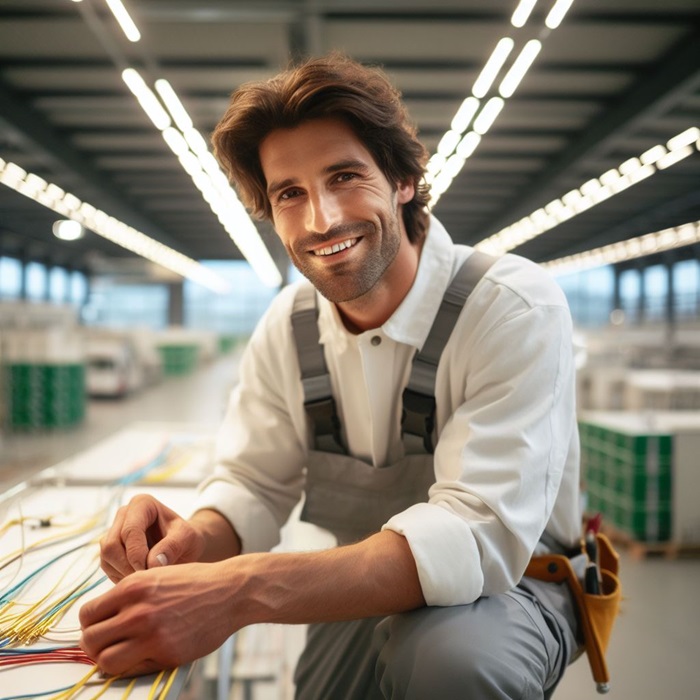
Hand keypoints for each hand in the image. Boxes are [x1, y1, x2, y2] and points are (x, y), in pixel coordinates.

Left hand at [79, 561, 236, 676]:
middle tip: (107, 644)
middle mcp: (137, 611)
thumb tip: (101, 617)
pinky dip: (132, 666)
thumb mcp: (157, 576)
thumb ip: (129, 594)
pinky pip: (132, 670)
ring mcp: (152, 635)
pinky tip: (143, 655)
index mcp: (133, 587)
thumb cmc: (195, 582)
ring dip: (108, 660)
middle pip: (90, 640)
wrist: (230, 591)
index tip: (100, 627)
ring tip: (121, 653)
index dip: (90, 624)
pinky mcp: (166, 654)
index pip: (87, 614)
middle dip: (94, 645)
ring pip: (105, 661)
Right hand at [99, 494, 203, 582]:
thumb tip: (152, 563)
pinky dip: (122, 577)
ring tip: (148, 576)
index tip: (151, 570)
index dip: (137, 554)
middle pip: (111, 545)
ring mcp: (113, 532)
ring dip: (125, 573)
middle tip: (149, 576)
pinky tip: (140, 576)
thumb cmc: (185, 538)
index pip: (130, 531)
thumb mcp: (187, 538)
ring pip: (106, 557)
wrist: (183, 547)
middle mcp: (123, 515)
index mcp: (142, 503)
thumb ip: (172, 546)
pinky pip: (107, 567)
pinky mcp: (110, 550)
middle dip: (129, 566)